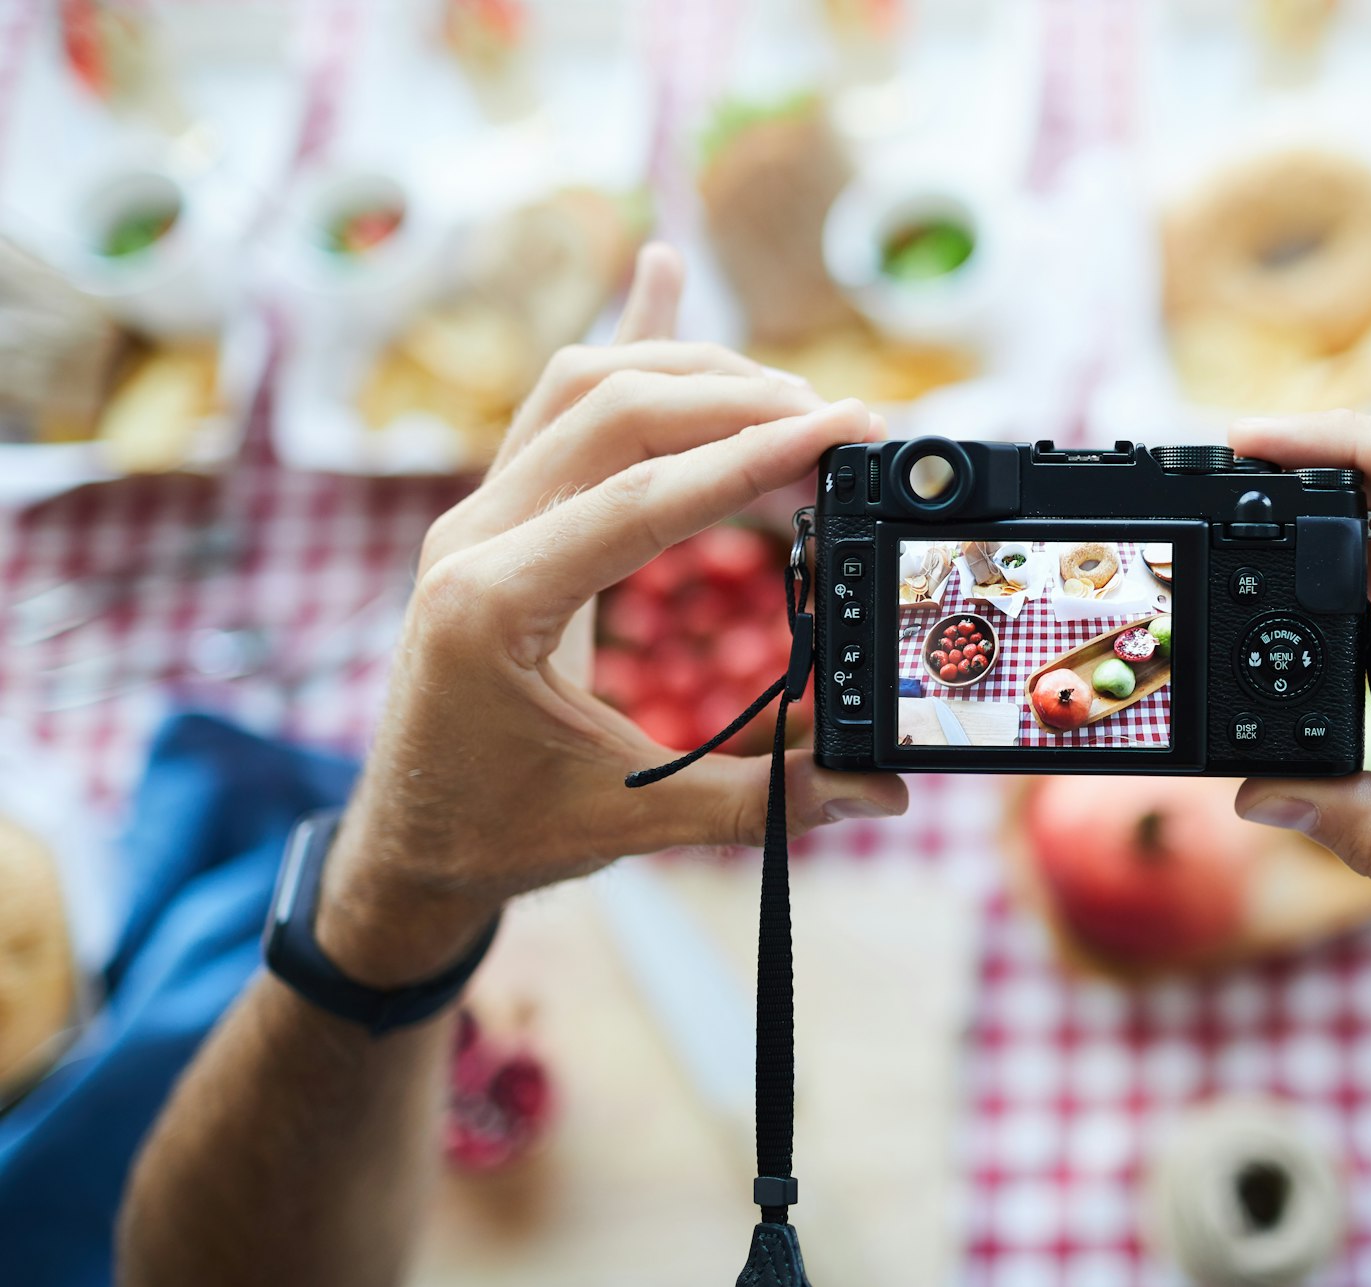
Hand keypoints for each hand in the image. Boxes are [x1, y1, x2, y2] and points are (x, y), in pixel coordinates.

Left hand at [319, 244, 908, 985]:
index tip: (844, 431)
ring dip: (690, 373)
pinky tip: (660, 272)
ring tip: (788, 398)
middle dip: (737, 400)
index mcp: (493, 604)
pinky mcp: (493, 514)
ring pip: (582, 387)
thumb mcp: (631, 823)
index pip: (644, 496)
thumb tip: (881, 789)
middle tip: (838, 422)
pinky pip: (558, 405)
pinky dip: (622, 342)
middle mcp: (474, 537)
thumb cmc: (500, 834)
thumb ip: (762, 800)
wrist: (403, 844)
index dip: (756, 455)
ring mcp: (475, 515)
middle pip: (613, 410)